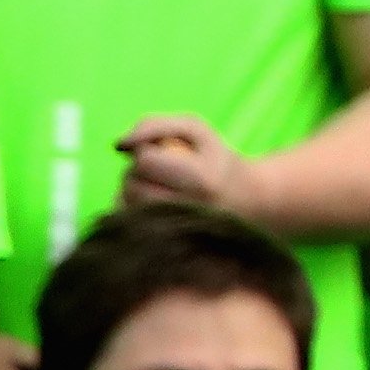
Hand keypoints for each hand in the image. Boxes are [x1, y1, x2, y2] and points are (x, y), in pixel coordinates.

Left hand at [119, 113, 273, 224]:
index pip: (145, 162)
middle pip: (131, 185)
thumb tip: (119, 145)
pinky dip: (130, 208)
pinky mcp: (163, 243)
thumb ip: (155, 126)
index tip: (165, 153)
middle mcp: (189, 210)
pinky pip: (126, 222)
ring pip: (125, 204)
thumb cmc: (216, 160)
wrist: (249, 201)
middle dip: (136, 172)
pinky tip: (149, 204)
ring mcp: (176, 231)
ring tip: (155, 186)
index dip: (147, 151)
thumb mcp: (196, 130)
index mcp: (201, 181)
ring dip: (131, 190)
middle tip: (159, 171)